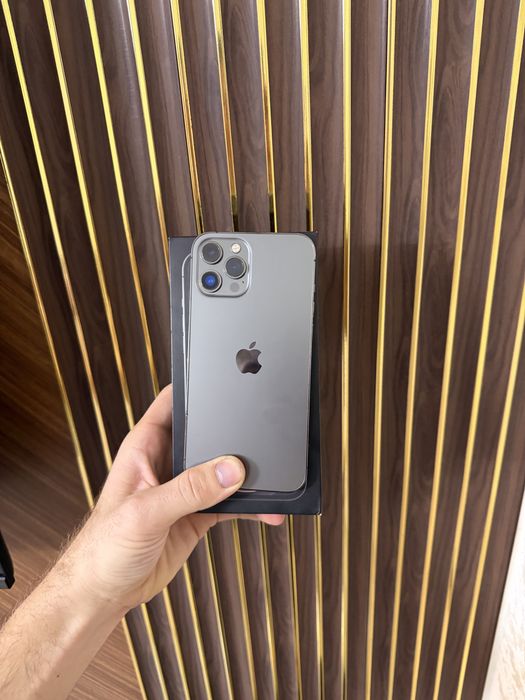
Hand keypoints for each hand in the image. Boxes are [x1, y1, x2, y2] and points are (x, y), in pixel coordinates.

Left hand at [61, 385, 283, 612]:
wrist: (104, 592)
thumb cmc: (103, 548)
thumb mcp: (145, 512)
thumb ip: (189, 490)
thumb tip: (230, 468)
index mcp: (145, 446)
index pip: (173, 403)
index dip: (197, 389)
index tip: (228, 383)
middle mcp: (166, 462)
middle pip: (206, 434)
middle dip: (233, 433)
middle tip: (263, 434)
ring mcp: (183, 488)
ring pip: (222, 469)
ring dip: (246, 475)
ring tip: (272, 478)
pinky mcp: (196, 513)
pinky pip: (229, 502)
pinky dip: (249, 506)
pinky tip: (266, 511)